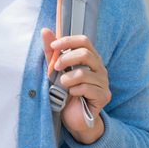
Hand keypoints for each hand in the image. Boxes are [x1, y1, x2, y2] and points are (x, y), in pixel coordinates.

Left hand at [42, 29, 110, 144]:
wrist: (72, 116)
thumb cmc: (63, 91)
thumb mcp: (54, 70)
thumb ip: (50, 51)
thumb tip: (44, 30)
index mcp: (90, 58)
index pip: (84, 41)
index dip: (67, 41)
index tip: (53, 46)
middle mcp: (99, 68)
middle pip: (85, 54)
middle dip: (65, 60)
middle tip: (55, 69)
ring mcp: (104, 82)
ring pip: (83, 74)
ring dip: (67, 80)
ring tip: (63, 86)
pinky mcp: (104, 96)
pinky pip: (86, 89)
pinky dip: (74, 91)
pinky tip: (72, 95)